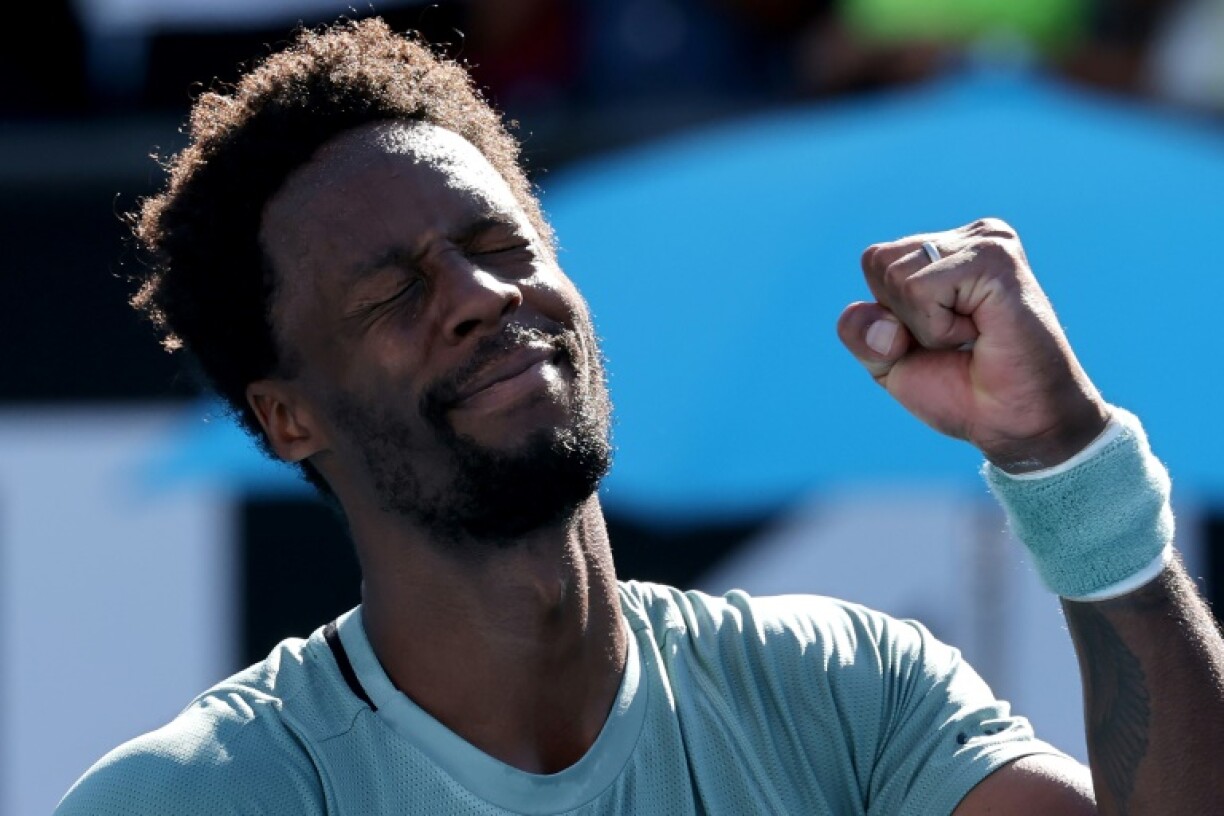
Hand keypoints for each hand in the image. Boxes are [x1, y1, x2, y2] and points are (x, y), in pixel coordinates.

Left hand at [837, 218, 1110, 472]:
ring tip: (972, 338)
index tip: (936, 339)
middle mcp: (968, 237)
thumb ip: (861, 332)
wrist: (1016, 424)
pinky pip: (921, 290)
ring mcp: (986, 242)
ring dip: (925, 328)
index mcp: (946, 249)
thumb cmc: (961, 391)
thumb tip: (870, 311)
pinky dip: (938, 329)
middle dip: (903, 320)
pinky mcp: (996, 258)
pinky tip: (981, 334)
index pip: (874, 262)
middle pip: (878, 264)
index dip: (888, 315)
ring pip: (897, 277)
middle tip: (957, 342)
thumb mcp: (889, 363)